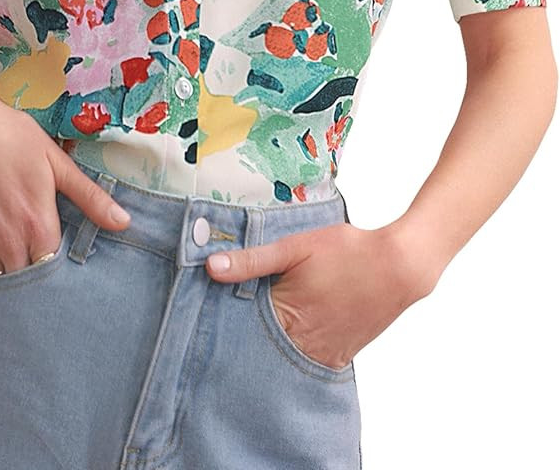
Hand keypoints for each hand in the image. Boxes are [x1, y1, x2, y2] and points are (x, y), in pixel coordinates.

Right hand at [0, 81, 130, 275]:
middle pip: (29, 279)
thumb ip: (90, 197)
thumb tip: (124, 223)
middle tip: (38, 254)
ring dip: (10, 276)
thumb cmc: (12, 138)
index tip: (60, 250)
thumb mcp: (57, 163)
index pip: (55, 268)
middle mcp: (9, 240)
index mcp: (38, 223)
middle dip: (36, 273)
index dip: (60, 262)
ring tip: (18, 258)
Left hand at [205, 217, 436, 369]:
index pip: (241, 332)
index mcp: (286, 318)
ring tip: (254, 336)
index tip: (210, 318)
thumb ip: (252, 260)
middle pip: (261, 350)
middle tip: (227, 331)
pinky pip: (308, 363)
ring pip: (284, 359)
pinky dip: (296, 353)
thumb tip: (211, 267)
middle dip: (245, 340)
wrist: (400, 266)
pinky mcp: (341, 356)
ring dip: (270, 349)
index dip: (225, 323)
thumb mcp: (295, 247)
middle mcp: (303, 344)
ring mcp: (324, 354)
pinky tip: (290, 338)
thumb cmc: (347, 251)